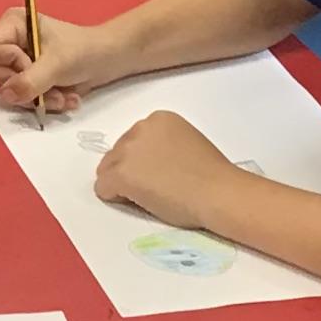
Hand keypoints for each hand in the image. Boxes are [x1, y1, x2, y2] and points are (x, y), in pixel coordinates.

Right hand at [0, 5, 122, 115]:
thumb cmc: (84, 51)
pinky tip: (64, 98)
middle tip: (48, 88)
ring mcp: (16, 61)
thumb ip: (30, 80)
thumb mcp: (57, 64)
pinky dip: (43, 102)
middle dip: (24, 88)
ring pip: (8, 91)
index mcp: (11, 25)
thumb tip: (6, 94)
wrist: (107, 61)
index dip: (8, 65)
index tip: (33, 65)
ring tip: (62, 97)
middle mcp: (8, 42)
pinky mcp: (25, 78)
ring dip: (37, 99)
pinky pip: (21, 99)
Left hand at [93, 111, 235, 229]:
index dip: (143, 161)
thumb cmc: (212, 175)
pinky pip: (103, 188)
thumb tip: (148, 164)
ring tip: (151, 195)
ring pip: (107, 170)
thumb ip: (163, 146)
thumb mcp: (186, 145)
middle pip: (117, 153)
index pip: (134, 140)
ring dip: (122, 184)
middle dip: (130, 171)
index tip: (163, 173)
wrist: (218, 193)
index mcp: (158, 119)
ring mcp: (128, 151)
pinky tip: (141, 202)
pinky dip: (116, 198)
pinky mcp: (121, 174)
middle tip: (156, 188)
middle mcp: (139, 128)